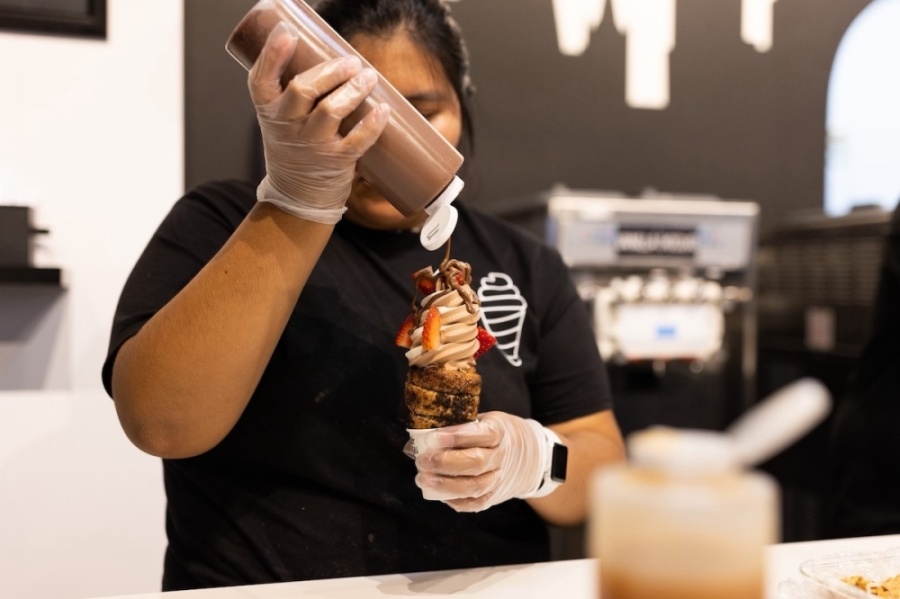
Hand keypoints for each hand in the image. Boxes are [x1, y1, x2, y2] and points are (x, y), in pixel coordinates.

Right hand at [248, 23, 389, 223]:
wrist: (296, 196)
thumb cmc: (293, 147)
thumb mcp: (280, 120)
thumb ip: (295, 92)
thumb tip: (332, 56)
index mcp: (268, 112)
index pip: (261, 80)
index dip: (272, 55)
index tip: (287, 34)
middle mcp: (287, 128)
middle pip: (303, 90)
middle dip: (330, 71)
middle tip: (351, 61)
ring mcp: (312, 146)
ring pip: (331, 111)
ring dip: (353, 90)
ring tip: (369, 77)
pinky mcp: (336, 162)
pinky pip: (357, 140)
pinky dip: (372, 124)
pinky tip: (383, 109)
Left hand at [411, 411, 551, 511]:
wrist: (528, 456)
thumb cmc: (491, 433)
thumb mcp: (480, 421)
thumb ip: (452, 430)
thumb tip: (413, 443)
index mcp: (499, 431)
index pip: (482, 435)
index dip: (458, 436)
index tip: (435, 437)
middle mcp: (502, 456)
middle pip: (477, 463)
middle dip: (446, 463)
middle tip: (422, 461)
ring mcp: (499, 478)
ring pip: (475, 487)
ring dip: (446, 485)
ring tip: (422, 478)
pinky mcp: (494, 496)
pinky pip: (475, 503)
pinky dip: (454, 501)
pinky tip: (436, 493)